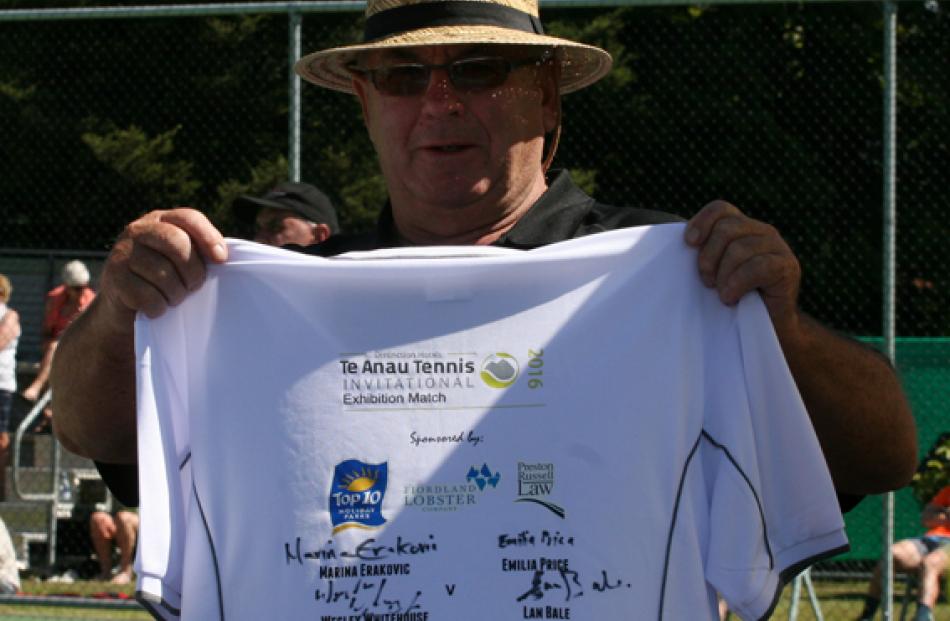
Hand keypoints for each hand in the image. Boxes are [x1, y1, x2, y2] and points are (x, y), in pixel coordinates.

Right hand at [98, 208, 226, 325]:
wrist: (123, 307)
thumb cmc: (163, 280)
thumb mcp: (181, 260)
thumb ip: (199, 251)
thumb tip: (222, 256)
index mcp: (160, 220)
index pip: (189, 218)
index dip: (209, 237)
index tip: (221, 260)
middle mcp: (138, 230)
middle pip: (178, 244)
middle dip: (193, 272)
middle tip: (193, 287)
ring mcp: (122, 252)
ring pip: (163, 273)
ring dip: (176, 294)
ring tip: (174, 298)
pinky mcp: (114, 277)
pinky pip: (147, 295)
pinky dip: (159, 307)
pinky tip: (157, 308)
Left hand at [684, 200, 801, 333]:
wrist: (768, 326)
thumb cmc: (735, 298)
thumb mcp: (715, 271)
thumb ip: (704, 253)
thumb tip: (683, 243)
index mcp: (743, 228)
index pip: (720, 209)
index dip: (701, 222)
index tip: (689, 244)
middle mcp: (762, 232)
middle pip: (725, 229)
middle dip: (708, 257)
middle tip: (707, 282)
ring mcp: (778, 247)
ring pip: (739, 249)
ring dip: (723, 276)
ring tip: (723, 294)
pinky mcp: (787, 266)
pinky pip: (757, 267)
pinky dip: (737, 284)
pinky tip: (731, 298)